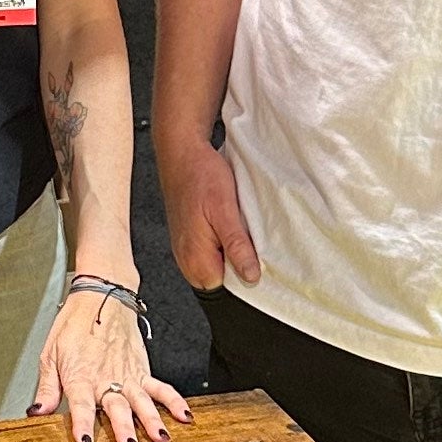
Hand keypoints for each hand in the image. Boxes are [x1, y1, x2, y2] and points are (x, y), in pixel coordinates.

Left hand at [30, 284, 191, 441]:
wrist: (100, 296)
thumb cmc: (74, 324)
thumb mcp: (50, 354)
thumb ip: (47, 388)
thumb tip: (37, 412)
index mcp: (80, 376)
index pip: (81, 406)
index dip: (83, 425)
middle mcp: (105, 378)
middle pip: (116, 407)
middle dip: (123, 429)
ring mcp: (127, 375)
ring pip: (141, 401)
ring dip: (152, 421)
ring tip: (160, 439)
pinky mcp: (141, 371)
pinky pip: (160, 388)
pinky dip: (174, 402)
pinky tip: (183, 416)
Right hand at [159, 133, 261, 290]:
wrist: (182, 152)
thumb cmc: (200, 175)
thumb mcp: (225, 209)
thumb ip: (236, 246)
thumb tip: (251, 276)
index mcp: (195, 257)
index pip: (229, 289)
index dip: (247, 274)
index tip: (259, 256)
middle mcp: (186, 258)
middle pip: (222, 279)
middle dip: (239, 263)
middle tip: (249, 236)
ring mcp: (185, 249)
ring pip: (218, 264)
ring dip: (232, 250)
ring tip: (237, 226)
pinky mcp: (189, 239)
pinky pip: (211, 252)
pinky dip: (224, 241)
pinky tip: (228, 224)